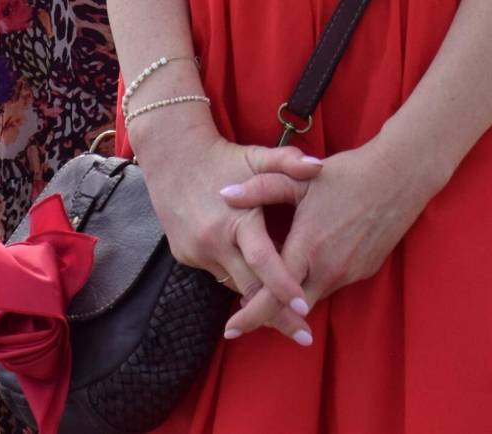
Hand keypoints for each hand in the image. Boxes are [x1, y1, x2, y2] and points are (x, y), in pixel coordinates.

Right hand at [139, 133, 323, 346]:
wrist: (172, 157)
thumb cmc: (223, 157)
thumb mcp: (257, 157)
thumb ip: (289, 162)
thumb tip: (320, 166)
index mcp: (237, 220)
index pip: (264, 262)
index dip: (284, 287)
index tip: (305, 307)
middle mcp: (214, 242)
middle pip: (250, 290)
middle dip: (277, 315)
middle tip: (304, 335)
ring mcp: (197, 252)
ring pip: (234, 285)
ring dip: (256, 299)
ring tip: (284, 315)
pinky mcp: (185, 257)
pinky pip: (218, 274)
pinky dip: (236, 277)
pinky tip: (253, 279)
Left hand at [234, 137, 436, 333]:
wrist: (399, 176)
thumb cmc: (346, 174)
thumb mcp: (299, 179)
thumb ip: (260, 189)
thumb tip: (223, 195)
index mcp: (307, 248)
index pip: (271, 297)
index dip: (248, 317)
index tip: (230, 330)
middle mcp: (328, 269)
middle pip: (291, 309)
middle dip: (268, 316)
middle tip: (245, 315)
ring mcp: (349, 273)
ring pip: (312, 297)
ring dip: (293, 296)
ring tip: (274, 284)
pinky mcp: (364, 271)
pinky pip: (332, 284)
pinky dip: (315, 281)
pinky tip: (309, 264)